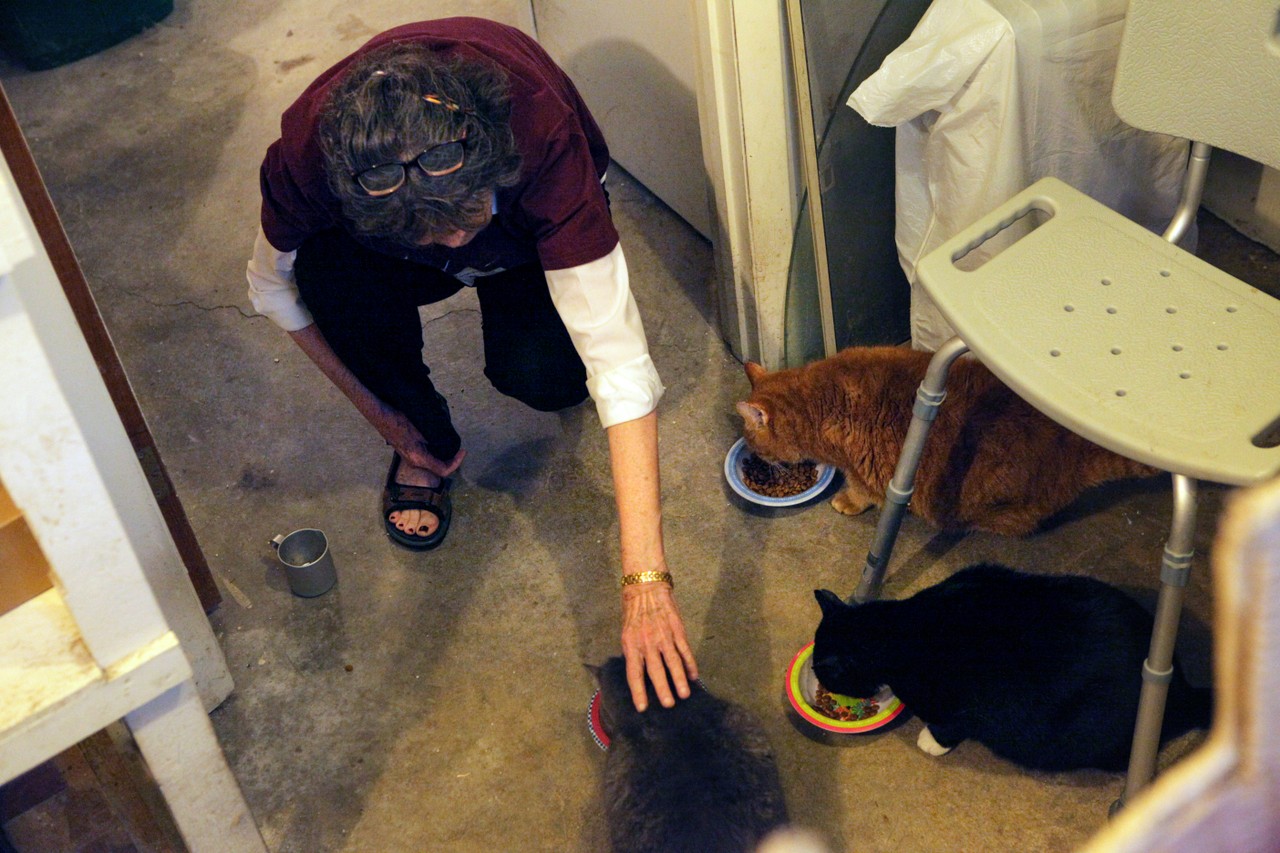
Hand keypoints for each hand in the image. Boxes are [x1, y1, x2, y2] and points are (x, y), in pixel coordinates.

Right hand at [370, 404, 465, 476]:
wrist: (381, 417)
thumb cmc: (400, 421)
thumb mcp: (421, 430)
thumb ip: (435, 440)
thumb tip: (449, 443)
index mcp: (419, 459)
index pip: (443, 470)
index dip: (456, 463)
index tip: (463, 451)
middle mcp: (415, 462)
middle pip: (439, 468)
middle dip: (451, 460)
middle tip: (459, 448)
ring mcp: (411, 459)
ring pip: (432, 463)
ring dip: (444, 457)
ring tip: (452, 445)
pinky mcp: (409, 453)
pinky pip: (426, 458)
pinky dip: (436, 453)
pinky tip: (440, 443)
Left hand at [620, 580, 697, 711]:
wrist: (646, 588)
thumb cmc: (633, 612)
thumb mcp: (627, 633)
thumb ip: (634, 652)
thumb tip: (640, 673)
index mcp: (632, 645)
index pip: (634, 673)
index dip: (638, 692)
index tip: (643, 708)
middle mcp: (647, 642)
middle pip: (656, 671)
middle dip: (663, 689)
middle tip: (669, 704)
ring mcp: (664, 636)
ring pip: (673, 662)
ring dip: (679, 679)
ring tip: (684, 694)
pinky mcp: (677, 629)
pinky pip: (685, 650)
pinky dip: (690, 664)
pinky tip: (694, 676)